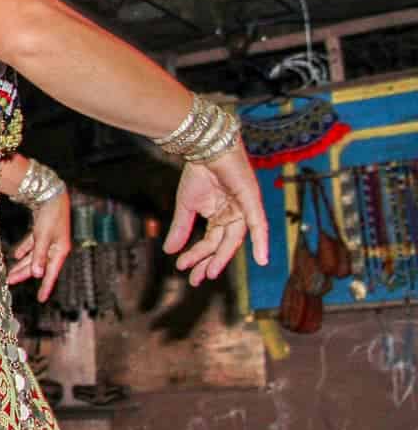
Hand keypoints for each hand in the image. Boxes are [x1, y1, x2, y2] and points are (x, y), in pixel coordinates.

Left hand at [7, 188, 70, 301]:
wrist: (51, 194)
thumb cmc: (50, 216)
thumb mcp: (43, 237)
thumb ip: (39, 256)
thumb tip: (37, 274)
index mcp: (60, 251)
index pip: (51, 273)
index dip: (46, 286)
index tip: (40, 299)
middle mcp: (55, 247)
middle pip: (38, 265)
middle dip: (24, 274)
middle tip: (9, 282)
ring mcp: (49, 240)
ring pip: (33, 256)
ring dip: (21, 264)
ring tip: (9, 273)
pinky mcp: (42, 232)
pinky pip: (32, 245)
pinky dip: (24, 250)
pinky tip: (15, 255)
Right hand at [164, 145, 268, 285]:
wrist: (204, 149)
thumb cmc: (197, 173)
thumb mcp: (186, 206)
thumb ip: (181, 229)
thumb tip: (169, 251)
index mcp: (219, 216)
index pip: (209, 242)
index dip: (197, 256)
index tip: (182, 269)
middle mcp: (233, 216)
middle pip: (222, 245)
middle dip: (209, 262)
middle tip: (197, 280)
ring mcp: (244, 210)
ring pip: (235, 239)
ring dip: (224, 256)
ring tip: (211, 273)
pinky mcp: (252, 202)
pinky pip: (258, 224)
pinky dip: (260, 241)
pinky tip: (261, 260)